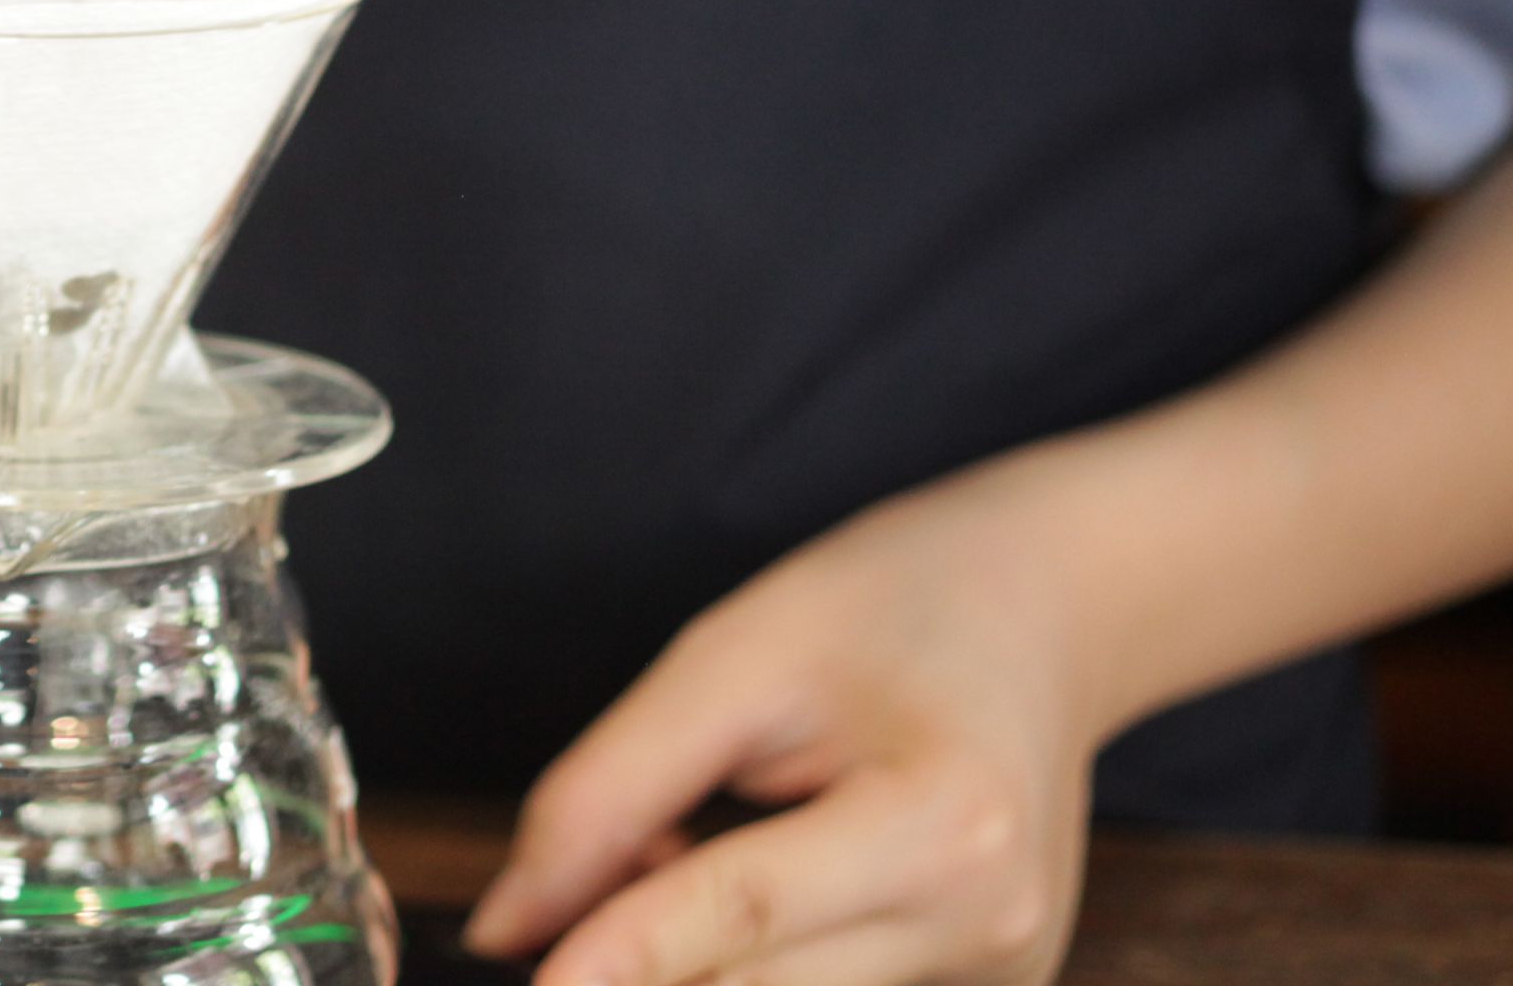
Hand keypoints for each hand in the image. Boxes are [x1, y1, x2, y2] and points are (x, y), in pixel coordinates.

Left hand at [462, 469, 1099, 985]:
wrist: (1046, 610)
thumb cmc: (889, 607)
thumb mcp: (735, 655)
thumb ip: (611, 789)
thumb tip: (508, 926)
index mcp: (946, 827)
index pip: (740, 916)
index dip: (618, 952)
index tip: (522, 974)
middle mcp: (989, 931)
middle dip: (638, 960)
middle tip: (598, 866)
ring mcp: (995, 982)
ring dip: (692, 965)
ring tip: (686, 846)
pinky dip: (748, 967)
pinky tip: (742, 888)